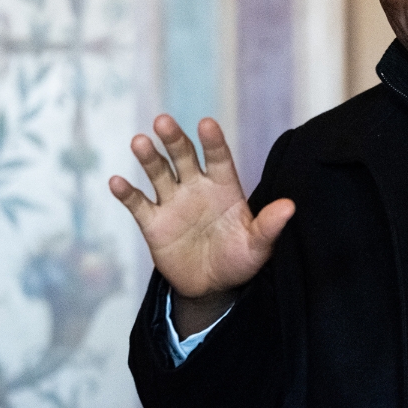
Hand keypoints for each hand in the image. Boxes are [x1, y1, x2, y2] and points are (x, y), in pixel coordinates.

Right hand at [109, 115, 294, 299]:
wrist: (212, 286)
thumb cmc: (240, 259)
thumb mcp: (258, 245)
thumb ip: (269, 225)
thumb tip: (290, 207)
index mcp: (224, 187)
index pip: (218, 158)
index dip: (212, 141)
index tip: (206, 123)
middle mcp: (196, 188)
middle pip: (183, 157)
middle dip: (174, 140)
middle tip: (164, 121)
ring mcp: (173, 202)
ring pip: (158, 173)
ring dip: (149, 158)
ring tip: (139, 142)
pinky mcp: (153, 223)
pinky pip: (138, 204)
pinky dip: (126, 193)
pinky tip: (116, 182)